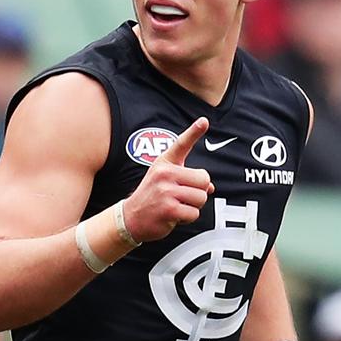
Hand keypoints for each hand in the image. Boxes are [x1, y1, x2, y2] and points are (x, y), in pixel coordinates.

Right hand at [122, 117, 214, 242]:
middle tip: (183, 197)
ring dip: (194, 206)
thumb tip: (209, 187)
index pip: (181, 144)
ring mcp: (166, 191)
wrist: (130, 218)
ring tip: (177, 206)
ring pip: (201, 197)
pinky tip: (174, 215)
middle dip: (199, 192)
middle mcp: (164, 174)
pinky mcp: (169, 209)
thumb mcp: (164, 180)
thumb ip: (188, 179)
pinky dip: (188, 218)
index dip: (194, 132)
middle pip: (204, 180)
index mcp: (164, 163)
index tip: (204, 121)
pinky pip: (194, 213)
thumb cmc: (151, 197)